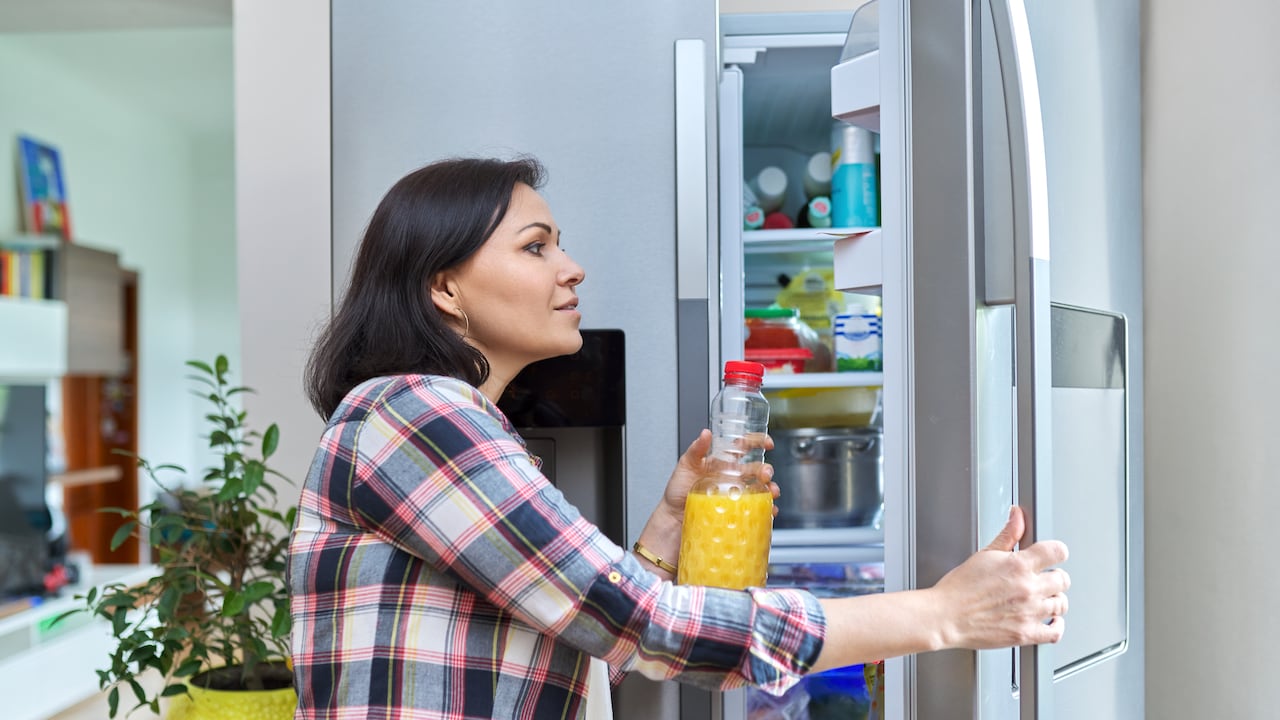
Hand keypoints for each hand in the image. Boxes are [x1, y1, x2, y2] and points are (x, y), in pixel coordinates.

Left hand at [658, 429, 778, 521]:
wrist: (673, 517)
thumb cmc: (678, 490)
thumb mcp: (685, 465)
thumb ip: (696, 449)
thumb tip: (705, 433)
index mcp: (722, 462)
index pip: (743, 447)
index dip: (757, 442)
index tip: (767, 442)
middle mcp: (732, 477)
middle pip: (756, 469)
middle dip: (765, 470)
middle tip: (766, 474)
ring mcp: (735, 494)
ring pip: (760, 489)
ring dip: (770, 489)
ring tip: (770, 492)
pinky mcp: (736, 510)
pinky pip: (756, 509)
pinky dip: (766, 510)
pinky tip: (769, 510)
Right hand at [929, 506, 1069, 648]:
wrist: (945, 617)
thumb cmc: (959, 588)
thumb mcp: (984, 554)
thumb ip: (1007, 535)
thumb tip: (1018, 516)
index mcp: (1018, 565)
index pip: (1057, 551)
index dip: (1057, 551)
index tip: (1053, 555)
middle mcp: (1027, 588)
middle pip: (1063, 579)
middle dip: (1054, 577)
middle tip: (1044, 579)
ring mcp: (1028, 612)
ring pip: (1061, 604)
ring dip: (1054, 600)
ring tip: (1043, 598)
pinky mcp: (1025, 633)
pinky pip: (1055, 632)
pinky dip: (1057, 626)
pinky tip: (1050, 621)